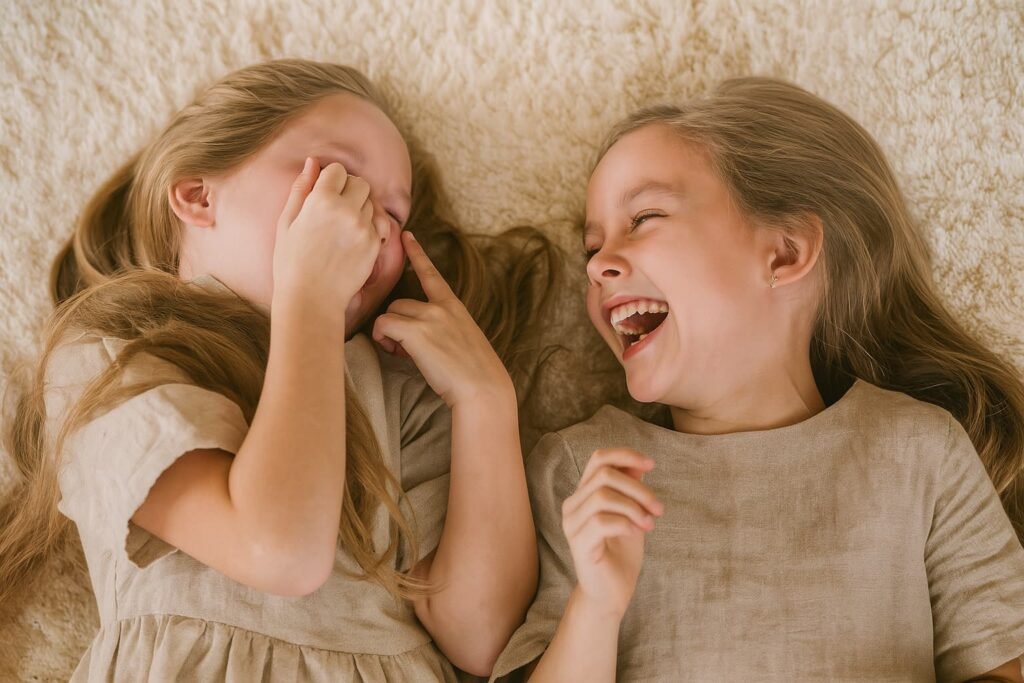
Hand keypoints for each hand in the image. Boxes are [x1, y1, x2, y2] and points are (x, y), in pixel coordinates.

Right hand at [272, 158, 384, 327]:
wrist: (311, 299)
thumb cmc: (291, 262)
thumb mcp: (286, 223)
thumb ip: (301, 189)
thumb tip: (312, 162)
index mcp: (321, 200)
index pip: (338, 170)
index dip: (330, 180)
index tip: (324, 193)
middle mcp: (347, 210)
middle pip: (360, 183)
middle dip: (349, 190)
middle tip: (335, 209)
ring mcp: (363, 228)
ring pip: (370, 204)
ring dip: (360, 209)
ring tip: (341, 229)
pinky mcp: (374, 245)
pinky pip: (377, 225)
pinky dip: (367, 228)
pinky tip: (350, 242)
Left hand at [372, 231, 513, 406]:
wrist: (483, 389)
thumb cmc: (474, 374)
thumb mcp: (464, 340)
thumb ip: (443, 329)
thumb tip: (418, 336)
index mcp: (454, 307)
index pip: (432, 274)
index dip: (417, 254)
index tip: (408, 236)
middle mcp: (441, 307)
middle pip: (399, 302)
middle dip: (396, 324)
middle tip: (404, 349)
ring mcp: (429, 318)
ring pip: (390, 313)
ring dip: (389, 333)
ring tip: (403, 354)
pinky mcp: (416, 332)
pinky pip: (383, 325)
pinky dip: (383, 339)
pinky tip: (396, 353)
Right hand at [561, 448, 662, 619]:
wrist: (611, 595)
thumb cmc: (621, 555)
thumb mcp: (632, 515)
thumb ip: (631, 490)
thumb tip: (639, 463)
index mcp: (584, 495)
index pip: (598, 459)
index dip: (625, 455)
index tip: (652, 464)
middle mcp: (572, 506)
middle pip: (604, 475)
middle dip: (638, 488)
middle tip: (659, 509)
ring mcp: (572, 525)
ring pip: (603, 496)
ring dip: (634, 508)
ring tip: (650, 525)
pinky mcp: (578, 544)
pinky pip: (602, 521)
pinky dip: (626, 523)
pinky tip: (638, 534)